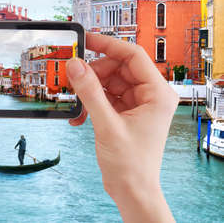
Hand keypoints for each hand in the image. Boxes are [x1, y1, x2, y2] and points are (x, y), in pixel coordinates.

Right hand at [66, 33, 176, 222]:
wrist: (131, 190)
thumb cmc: (131, 164)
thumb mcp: (107, 124)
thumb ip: (89, 92)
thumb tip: (76, 66)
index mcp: (157, 94)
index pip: (133, 56)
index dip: (108, 45)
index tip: (86, 39)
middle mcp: (149, 95)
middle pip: (117, 67)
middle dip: (93, 73)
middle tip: (72, 77)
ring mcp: (136, 103)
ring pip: (108, 81)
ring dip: (89, 90)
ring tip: (76, 103)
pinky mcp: (124, 111)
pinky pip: (104, 95)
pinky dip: (90, 102)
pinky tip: (79, 115)